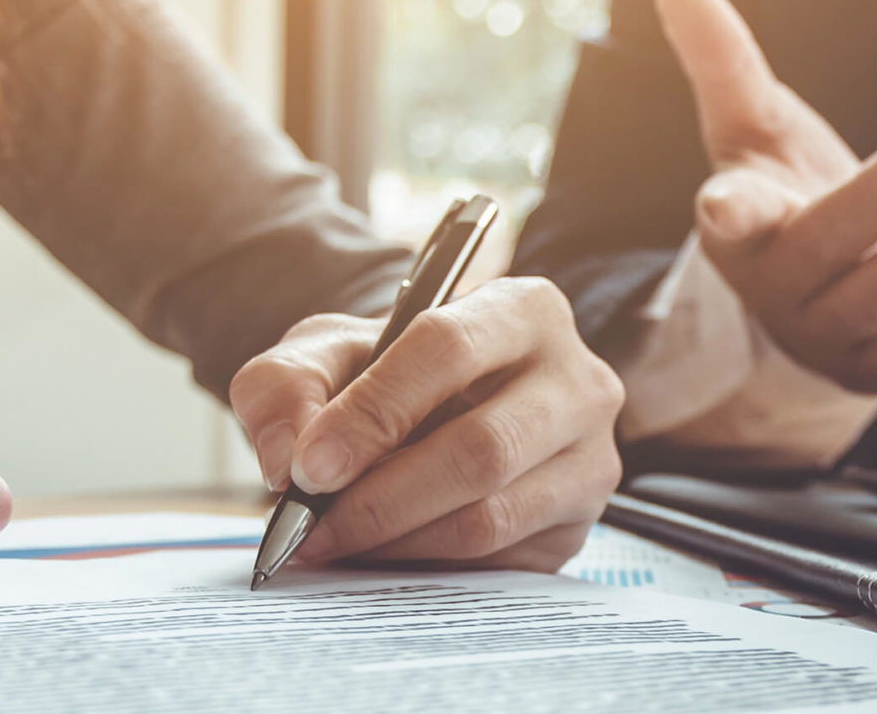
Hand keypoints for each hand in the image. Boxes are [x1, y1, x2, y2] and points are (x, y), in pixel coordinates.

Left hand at [231, 278, 623, 571]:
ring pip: (490, 516)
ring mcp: (590, 457)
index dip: (373, 412)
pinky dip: (426, 566)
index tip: (310, 467)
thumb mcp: (328, 353)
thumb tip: (289, 458)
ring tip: (336, 543)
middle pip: (480, 449)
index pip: (448, 349)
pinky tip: (383, 555)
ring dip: (397, 541)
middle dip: (381, 498)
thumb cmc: (391, 375)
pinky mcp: (578, 524)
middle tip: (312, 527)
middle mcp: (577, 380)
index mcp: (522, 309)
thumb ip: (287, 383)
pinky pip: (498, 561)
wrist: (441, 415)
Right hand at [656, 0, 876, 395]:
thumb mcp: (752, 126)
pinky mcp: (869, 368)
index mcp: (735, 225)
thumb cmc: (780, 190)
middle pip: (829, 244)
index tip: (722, 203)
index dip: (730, 212)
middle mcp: (773, 287)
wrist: (808, 289)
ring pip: (876, 300)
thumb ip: (723, 60)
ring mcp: (821, 334)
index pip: (729, 218)